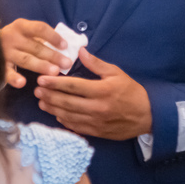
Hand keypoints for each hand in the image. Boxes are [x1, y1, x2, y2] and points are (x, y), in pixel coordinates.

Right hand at [0, 19, 70, 88]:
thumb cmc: (16, 39)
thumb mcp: (26, 33)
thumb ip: (41, 39)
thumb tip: (65, 48)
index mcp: (21, 26)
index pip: (39, 29)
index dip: (53, 37)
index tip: (65, 46)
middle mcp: (12, 37)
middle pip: (35, 47)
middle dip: (52, 55)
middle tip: (67, 64)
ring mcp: (5, 51)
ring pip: (25, 59)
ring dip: (40, 65)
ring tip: (53, 72)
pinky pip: (6, 72)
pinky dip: (14, 78)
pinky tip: (22, 83)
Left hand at [34, 48, 151, 140]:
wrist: (147, 116)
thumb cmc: (131, 92)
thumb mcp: (116, 73)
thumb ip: (96, 64)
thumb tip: (81, 51)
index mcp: (102, 91)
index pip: (73, 86)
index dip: (55, 83)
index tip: (41, 79)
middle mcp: (97, 107)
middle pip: (67, 102)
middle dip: (49, 96)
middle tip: (37, 90)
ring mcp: (96, 122)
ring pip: (68, 116)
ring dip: (52, 108)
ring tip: (41, 102)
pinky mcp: (96, 132)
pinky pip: (76, 127)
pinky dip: (63, 121)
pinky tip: (56, 114)